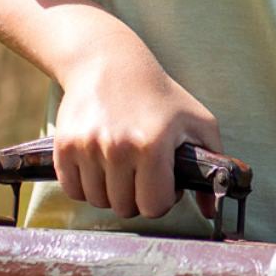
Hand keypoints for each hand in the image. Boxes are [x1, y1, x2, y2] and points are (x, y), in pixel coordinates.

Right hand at [52, 24, 221, 219]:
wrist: (110, 64)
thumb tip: (210, 211)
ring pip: (97, 201)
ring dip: (110, 191)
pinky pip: (73, 190)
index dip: (163, 198)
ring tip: (121, 167)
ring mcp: (87, 146)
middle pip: (124, 208)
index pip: (154, 206)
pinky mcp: (64, 146)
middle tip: (141, 173)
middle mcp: (117, 147)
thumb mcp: (198, 123)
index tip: (163, 180)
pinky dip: (85, 185)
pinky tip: (99, 166)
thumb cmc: (160, 96)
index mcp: (152, 145)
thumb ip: (211, 167)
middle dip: (136, 196)